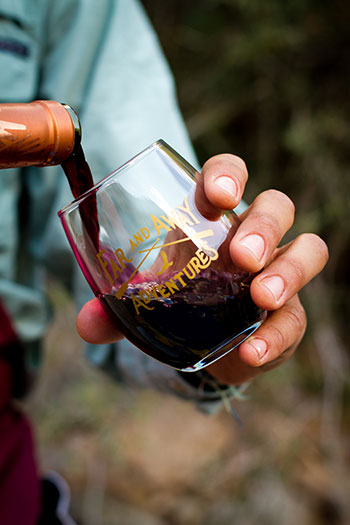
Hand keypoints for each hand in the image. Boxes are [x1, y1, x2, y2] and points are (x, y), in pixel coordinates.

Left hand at [76, 154, 328, 384]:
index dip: (227, 175)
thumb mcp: (143, 297)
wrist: (201, 339)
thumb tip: (87, 322)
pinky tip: (252, 351)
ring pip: (309, 249)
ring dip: (289, 270)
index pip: (227, 176)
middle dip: (264, 226)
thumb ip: (115, 306)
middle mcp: (252, 236)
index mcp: (213, 217)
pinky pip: (297, 316)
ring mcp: (277, 272)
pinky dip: (277, 334)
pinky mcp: (289, 313)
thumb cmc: (175, 297)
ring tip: (263, 297)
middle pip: (277, 206)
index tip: (216, 195)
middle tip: (242, 256)